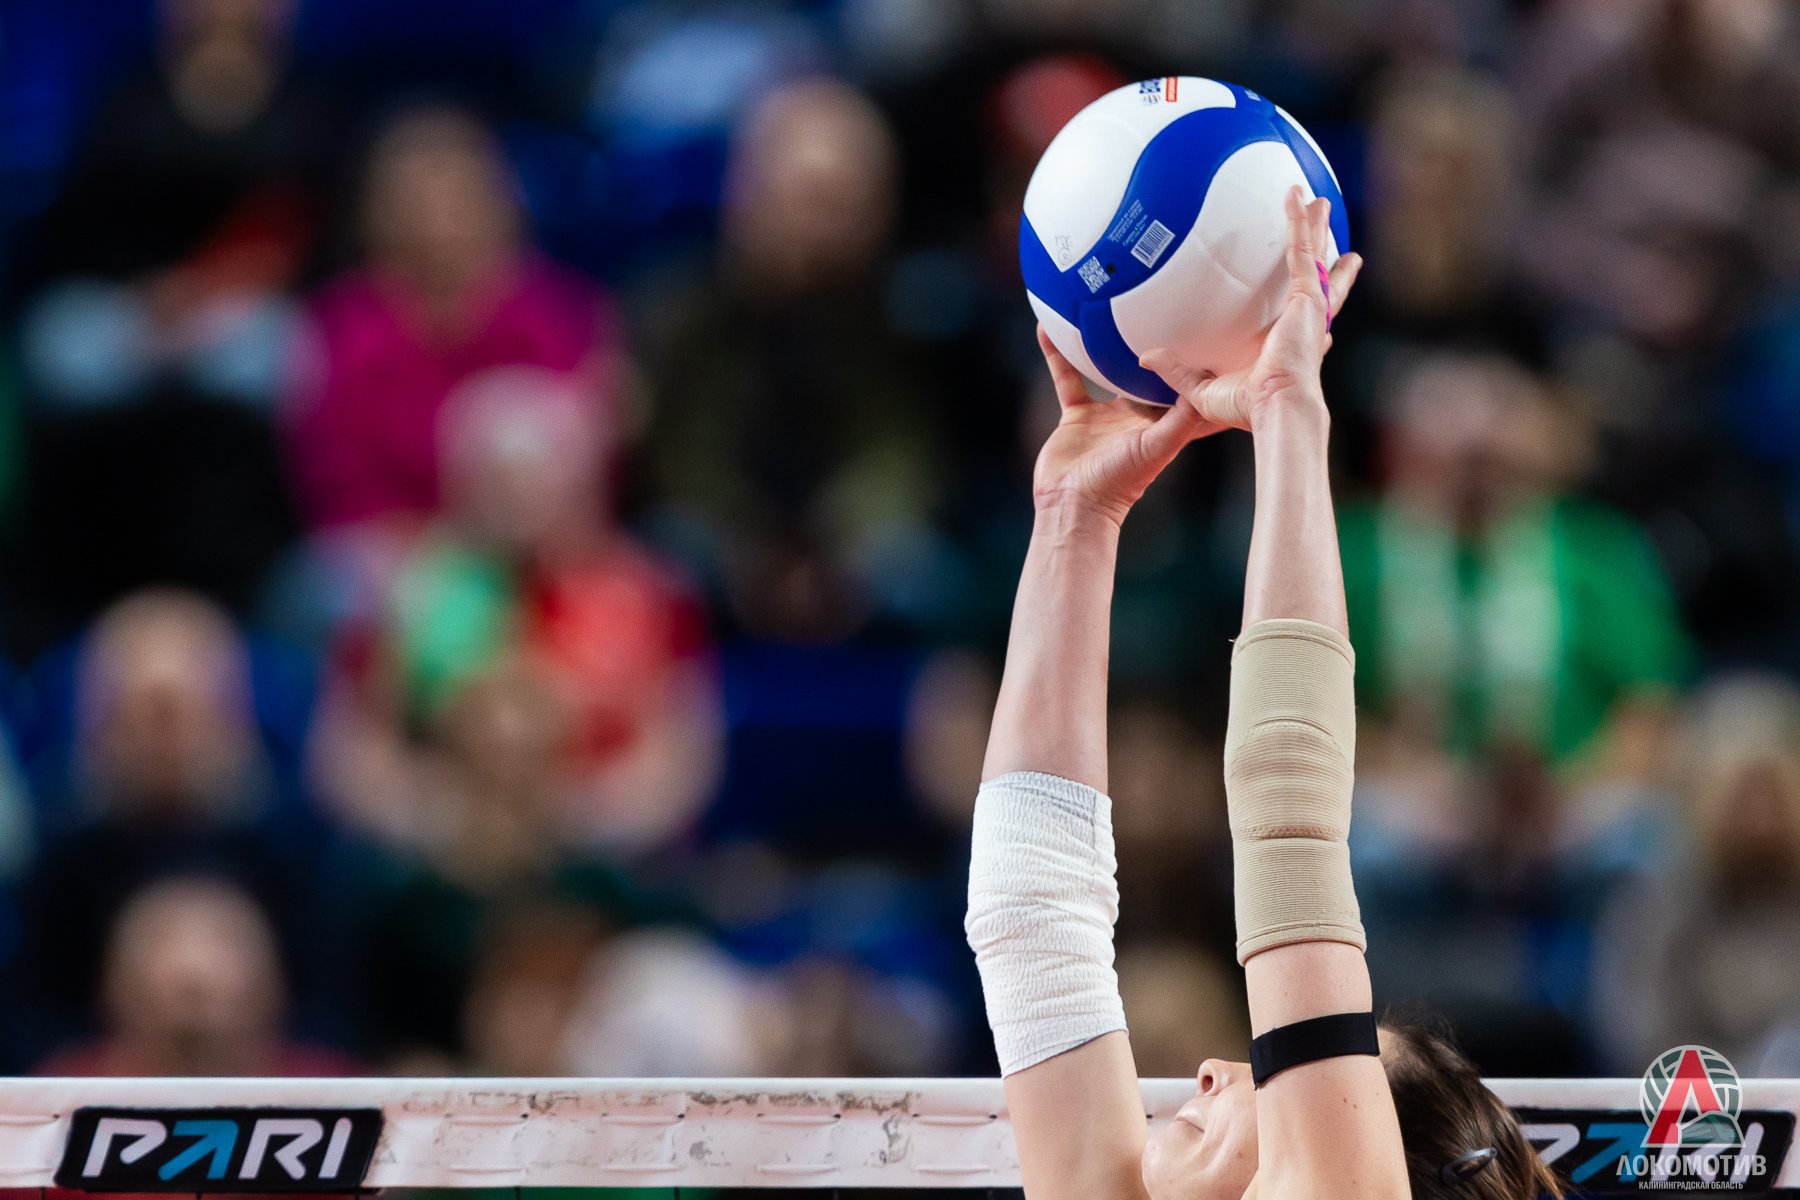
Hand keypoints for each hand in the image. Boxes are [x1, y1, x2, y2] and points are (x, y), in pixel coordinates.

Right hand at [1031, 325, 1217, 526]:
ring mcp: (1106, 414)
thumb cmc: (1119, 482)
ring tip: (1104, 307)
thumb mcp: (1158, 446)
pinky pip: (1067, 377)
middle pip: (1148, 373)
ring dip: (1105, 343)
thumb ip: (1181, 417)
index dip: (1193, 362)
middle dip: (1155, 345)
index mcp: (1162, 422)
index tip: (1204, 330)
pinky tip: (1047, 328)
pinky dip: (1057, 354)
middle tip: (1160, 305)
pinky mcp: (1076, 415)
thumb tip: (1203, 384)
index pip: (1182, 386)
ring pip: (1106, 368)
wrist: (1073, 503)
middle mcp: (1136, 416)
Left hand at [1140, 187, 1361, 431]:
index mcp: (1285, 342)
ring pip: (1313, 257)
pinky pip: (1302, 251)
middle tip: (1324, 230)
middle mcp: (1303, 323)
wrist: (1276, 407)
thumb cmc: (1248, 408)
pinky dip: (1300, 223)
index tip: (1310, 291)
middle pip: (1315, 278)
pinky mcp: (1307, 297)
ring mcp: (1309, 308)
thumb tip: (1147, 358)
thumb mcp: (1203, 389)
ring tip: (1319, 202)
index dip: (1308, 301)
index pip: (1297, 315)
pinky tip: (1298, 198)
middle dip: (1322, 253)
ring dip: (1315, 227)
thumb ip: (1178, 371)